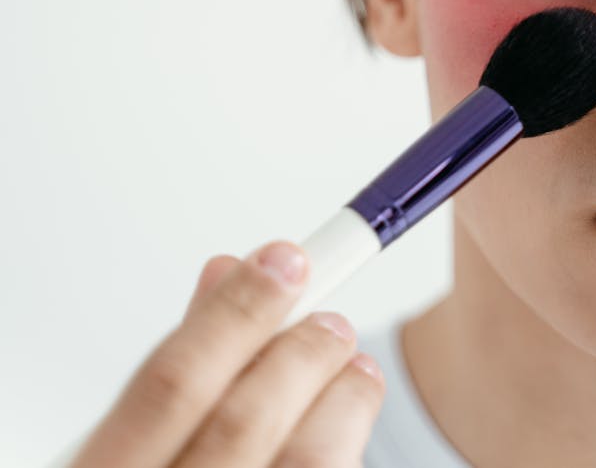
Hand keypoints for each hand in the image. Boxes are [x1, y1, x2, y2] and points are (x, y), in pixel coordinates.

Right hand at [68, 241, 384, 466]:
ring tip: (358, 367)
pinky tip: (351, 421)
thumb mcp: (128, 441)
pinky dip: (344, 448)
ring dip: (342, 402)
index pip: (173, 382)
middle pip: (245, 421)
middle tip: (333, 319)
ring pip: (305, 465)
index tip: (286, 259)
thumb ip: (177, 364)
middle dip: (298, 354)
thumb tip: (227, 272)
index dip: (238, 312)